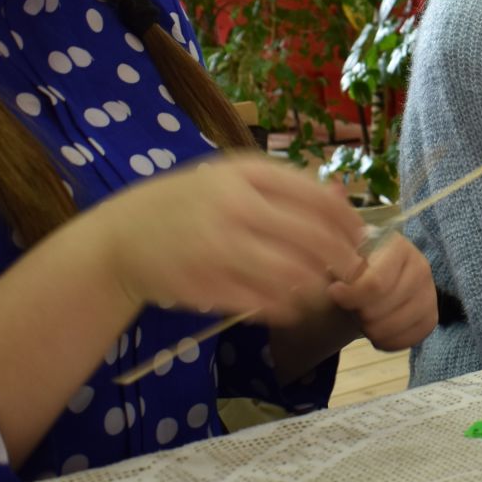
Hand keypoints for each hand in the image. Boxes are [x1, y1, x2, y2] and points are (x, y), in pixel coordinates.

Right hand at [94, 154, 367, 326]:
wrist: (121, 238)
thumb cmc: (185, 204)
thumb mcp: (227, 176)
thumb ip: (279, 184)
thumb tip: (340, 200)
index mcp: (244, 174)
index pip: (317, 197)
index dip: (348, 221)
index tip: (360, 236)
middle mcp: (235, 207)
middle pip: (313, 239)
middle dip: (343, 259)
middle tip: (353, 271)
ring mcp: (220, 249)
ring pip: (293, 276)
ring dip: (316, 287)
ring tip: (320, 289)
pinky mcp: (208, 286)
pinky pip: (265, 303)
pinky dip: (285, 307)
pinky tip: (288, 305)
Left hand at [327, 234, 435, 351]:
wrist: (377, 276)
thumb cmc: (358, 263)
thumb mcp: (344, 256)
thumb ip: (339, 263)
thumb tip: (334, 277)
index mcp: (398, 247)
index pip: (375, 284)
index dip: (350, 295)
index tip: (333, 293)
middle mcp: (421, 267)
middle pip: (379, 310)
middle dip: (358, 313)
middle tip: (353, 305)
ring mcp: (430, 294)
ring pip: (391, 328)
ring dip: (370, 329)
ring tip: (365, 316)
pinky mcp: (431, 318)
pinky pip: (405, 341)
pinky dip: (385, 341)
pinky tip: (378, 328)